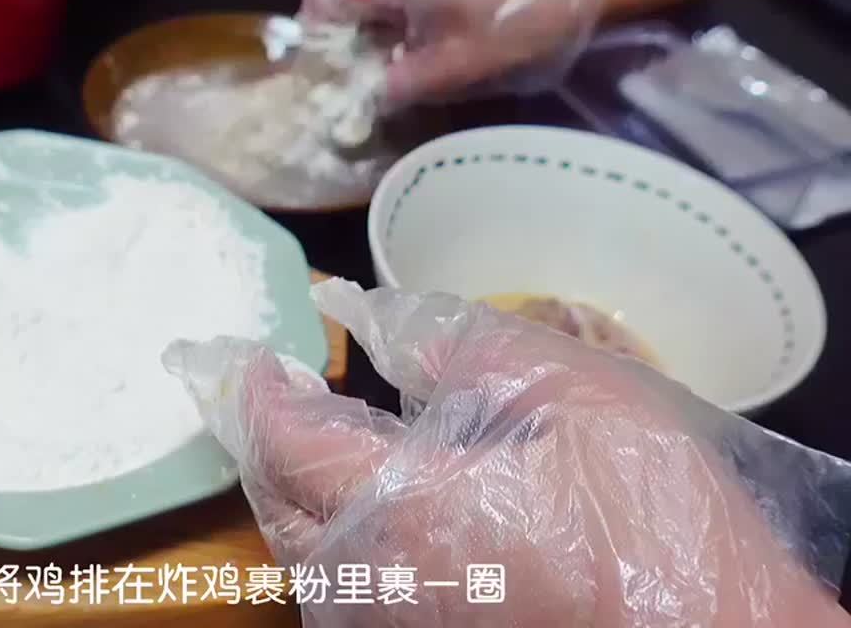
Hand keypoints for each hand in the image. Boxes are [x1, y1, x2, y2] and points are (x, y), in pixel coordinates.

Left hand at [164, 280, 850, 626]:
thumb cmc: (660, 527)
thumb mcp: (582, 400)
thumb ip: (470, 349)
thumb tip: (379, 318)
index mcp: (410, 511)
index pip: (290, 444)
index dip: (258, 393)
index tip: (254, 356)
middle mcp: (381, 581)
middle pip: (277, 506)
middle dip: (259, 440)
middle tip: (263, 387)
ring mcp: (401, 626)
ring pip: (302, 560)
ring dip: (287, 490)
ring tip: (298, 432)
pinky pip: (345, 592)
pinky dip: (325, 535)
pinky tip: (353, 503)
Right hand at [300, 0, 607, 108]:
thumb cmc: (523, 15)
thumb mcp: (460, 65)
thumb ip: (403, 82)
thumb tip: (366, 99)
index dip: (317, 33)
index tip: (334, 68)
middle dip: (345, 22)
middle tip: (367, 63)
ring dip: (371, 4)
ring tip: (397, 43)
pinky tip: (424, 16)